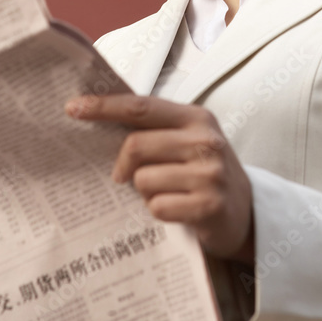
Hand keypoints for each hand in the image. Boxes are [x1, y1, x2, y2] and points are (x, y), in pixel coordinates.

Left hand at [65, 93, 254, 263]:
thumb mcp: (187, 141)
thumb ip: (154, 131)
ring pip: (143, 180)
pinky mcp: (210, 205)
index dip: (104, 107)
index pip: (140, 106)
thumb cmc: (204, 173)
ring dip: (145, 193)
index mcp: (195, 117)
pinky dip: (159, 212)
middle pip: (135, 145)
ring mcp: (210, 173)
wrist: (249, 214)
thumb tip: (98, 124)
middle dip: (122, 165)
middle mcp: (205, 140)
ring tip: (167, 195)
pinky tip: (177, 211)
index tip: (72, 108)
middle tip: (124, 177)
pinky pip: (158, 207)